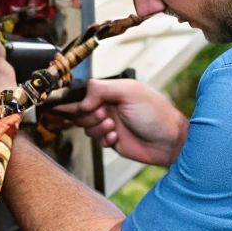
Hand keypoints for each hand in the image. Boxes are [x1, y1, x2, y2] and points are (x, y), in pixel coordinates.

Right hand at [49, 77, 186, 165]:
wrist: (169, 141)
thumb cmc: (155, 113)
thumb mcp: (129, 92)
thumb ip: (101, 89)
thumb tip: (82, 101)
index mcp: (111, 91)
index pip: (83, 92)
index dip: (71, 99)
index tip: (62, 104)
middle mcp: (108, 106)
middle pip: (80, 111)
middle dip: (89, 115)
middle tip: (104, 114)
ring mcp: (110, 123)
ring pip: (86, 127)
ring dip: (98, 128)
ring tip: (114, 126)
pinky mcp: (112, 140)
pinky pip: (97, 140)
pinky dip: (104, 139)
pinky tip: (117, 137)